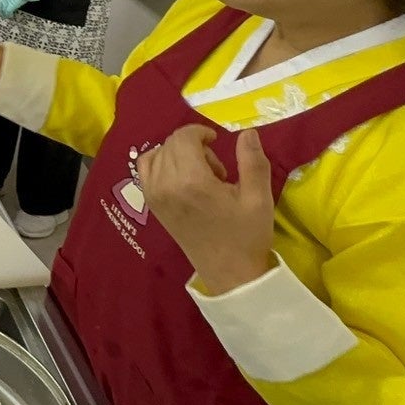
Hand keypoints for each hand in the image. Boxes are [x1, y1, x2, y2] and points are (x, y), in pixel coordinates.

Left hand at [0, 0, 28, 17]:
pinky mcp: (11, 5)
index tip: (1, 8)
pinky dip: (8, 15)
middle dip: (0, 11)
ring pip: (2, 10)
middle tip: (2, 15)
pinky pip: (7, 12)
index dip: (0, 5)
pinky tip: (10, 16)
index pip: (0, 0)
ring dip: (3, 14)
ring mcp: (6, 1)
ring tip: (5, 17)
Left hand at [140, 126, 275, 294]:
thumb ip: (252, 161)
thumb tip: (247, 132)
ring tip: (201, 174)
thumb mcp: (259, 197)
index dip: (200, 132)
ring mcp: (153, 195)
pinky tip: (181, 177)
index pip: (183, 138)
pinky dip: (160, 163)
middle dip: (194, 146)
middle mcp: (165, 185)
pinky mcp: (151, 205)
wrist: (229, 273)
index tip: (217, 141)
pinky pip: (145, 170)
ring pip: (157, 154)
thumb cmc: (246, 235)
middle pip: (170, 144)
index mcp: (191, 181)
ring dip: (178, 154)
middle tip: (218, 170)